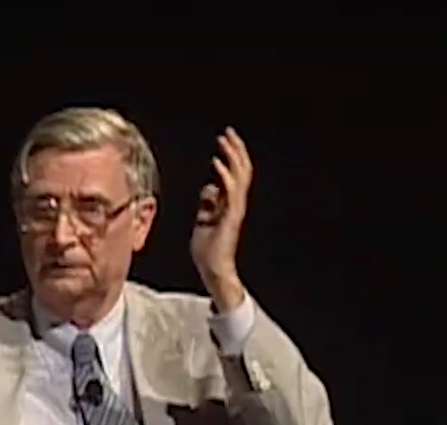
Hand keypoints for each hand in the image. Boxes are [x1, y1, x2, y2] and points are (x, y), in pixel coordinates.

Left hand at [189, 127, 252, 309]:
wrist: (213, 269)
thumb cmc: (208, 249)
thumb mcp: (205, 219)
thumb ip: (208, 204)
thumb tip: (209, 188)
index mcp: (230, 204)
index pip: (236, 174)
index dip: (233, 156)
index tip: (225, 139)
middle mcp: (236, 204)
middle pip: (242, 171)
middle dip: (235, 150)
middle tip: (228, 132)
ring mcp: (234, 210)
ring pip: (239, 177)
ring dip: (232, 156)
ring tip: (224, 140)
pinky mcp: (230, 216)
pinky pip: (230, 191)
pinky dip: (225, 174)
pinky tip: (217, 161)